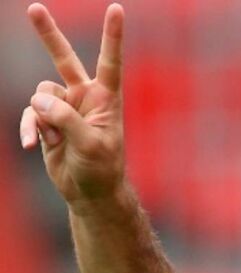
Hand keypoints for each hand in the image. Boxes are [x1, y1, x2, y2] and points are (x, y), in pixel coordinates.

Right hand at [20, 3, 125, 209]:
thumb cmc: (101, 168)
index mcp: (106, 98)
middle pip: (63, 59)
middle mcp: (84, 97)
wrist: (89, 191)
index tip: (116, 8)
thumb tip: (39, 101)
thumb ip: (66, 120)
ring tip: (55, 140)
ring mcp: (64, 107)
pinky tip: (32, 145)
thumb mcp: (90, 145)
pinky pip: (31, 114)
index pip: (109, 62)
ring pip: (40, 94)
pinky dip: (30, 127)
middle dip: (48, 34)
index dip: (111, 36)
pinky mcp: (47, 120)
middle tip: (34, 7)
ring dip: (42, 118)